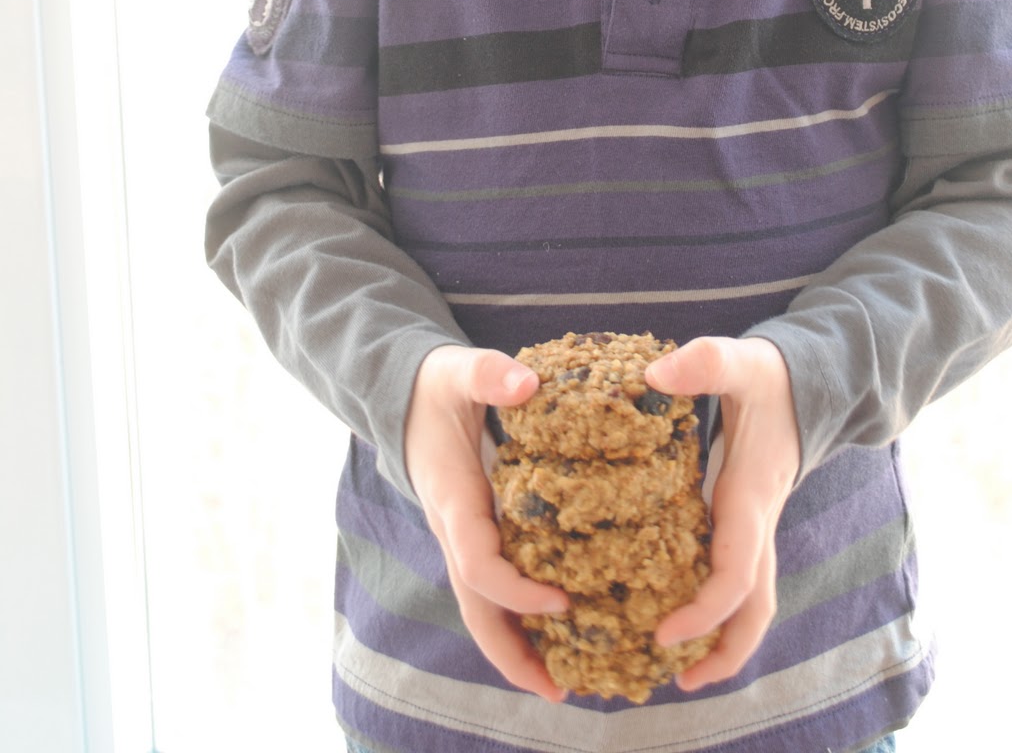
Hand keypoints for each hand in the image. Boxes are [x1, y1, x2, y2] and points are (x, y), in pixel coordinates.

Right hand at [404, 344, 568, 700]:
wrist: (402, 394)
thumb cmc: (436, 385)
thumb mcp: (458, 370)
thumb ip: (489, 374)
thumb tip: (528, 384)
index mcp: (452, 499)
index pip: (477, 564)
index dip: (515, 592)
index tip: (561, 602)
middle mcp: (452, 530)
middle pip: (476, 608)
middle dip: (511, 653)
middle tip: (560, 689)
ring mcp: (460, 537)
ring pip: (481, 607)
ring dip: (515, 647)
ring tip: (562, 683)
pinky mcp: (472, 534)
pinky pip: (490, 588)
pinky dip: (516, 618)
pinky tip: (554, 633)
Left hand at [645, 336, 799, 688]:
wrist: (812, 379)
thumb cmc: (773, 376)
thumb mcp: (742, 362)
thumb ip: (705, 363)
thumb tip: (654, 375)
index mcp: (750, 497)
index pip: (736, 574)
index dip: (704, 611)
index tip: (664, 634)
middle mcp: (758, 521)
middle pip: (753, 607)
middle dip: (723, 649)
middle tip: (679, 679)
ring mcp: (757, 523)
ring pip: (752, 599)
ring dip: (724, 638)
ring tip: (680, 667)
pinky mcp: (748, 518)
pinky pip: (738, 575)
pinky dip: (717, 604)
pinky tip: (680, 606)